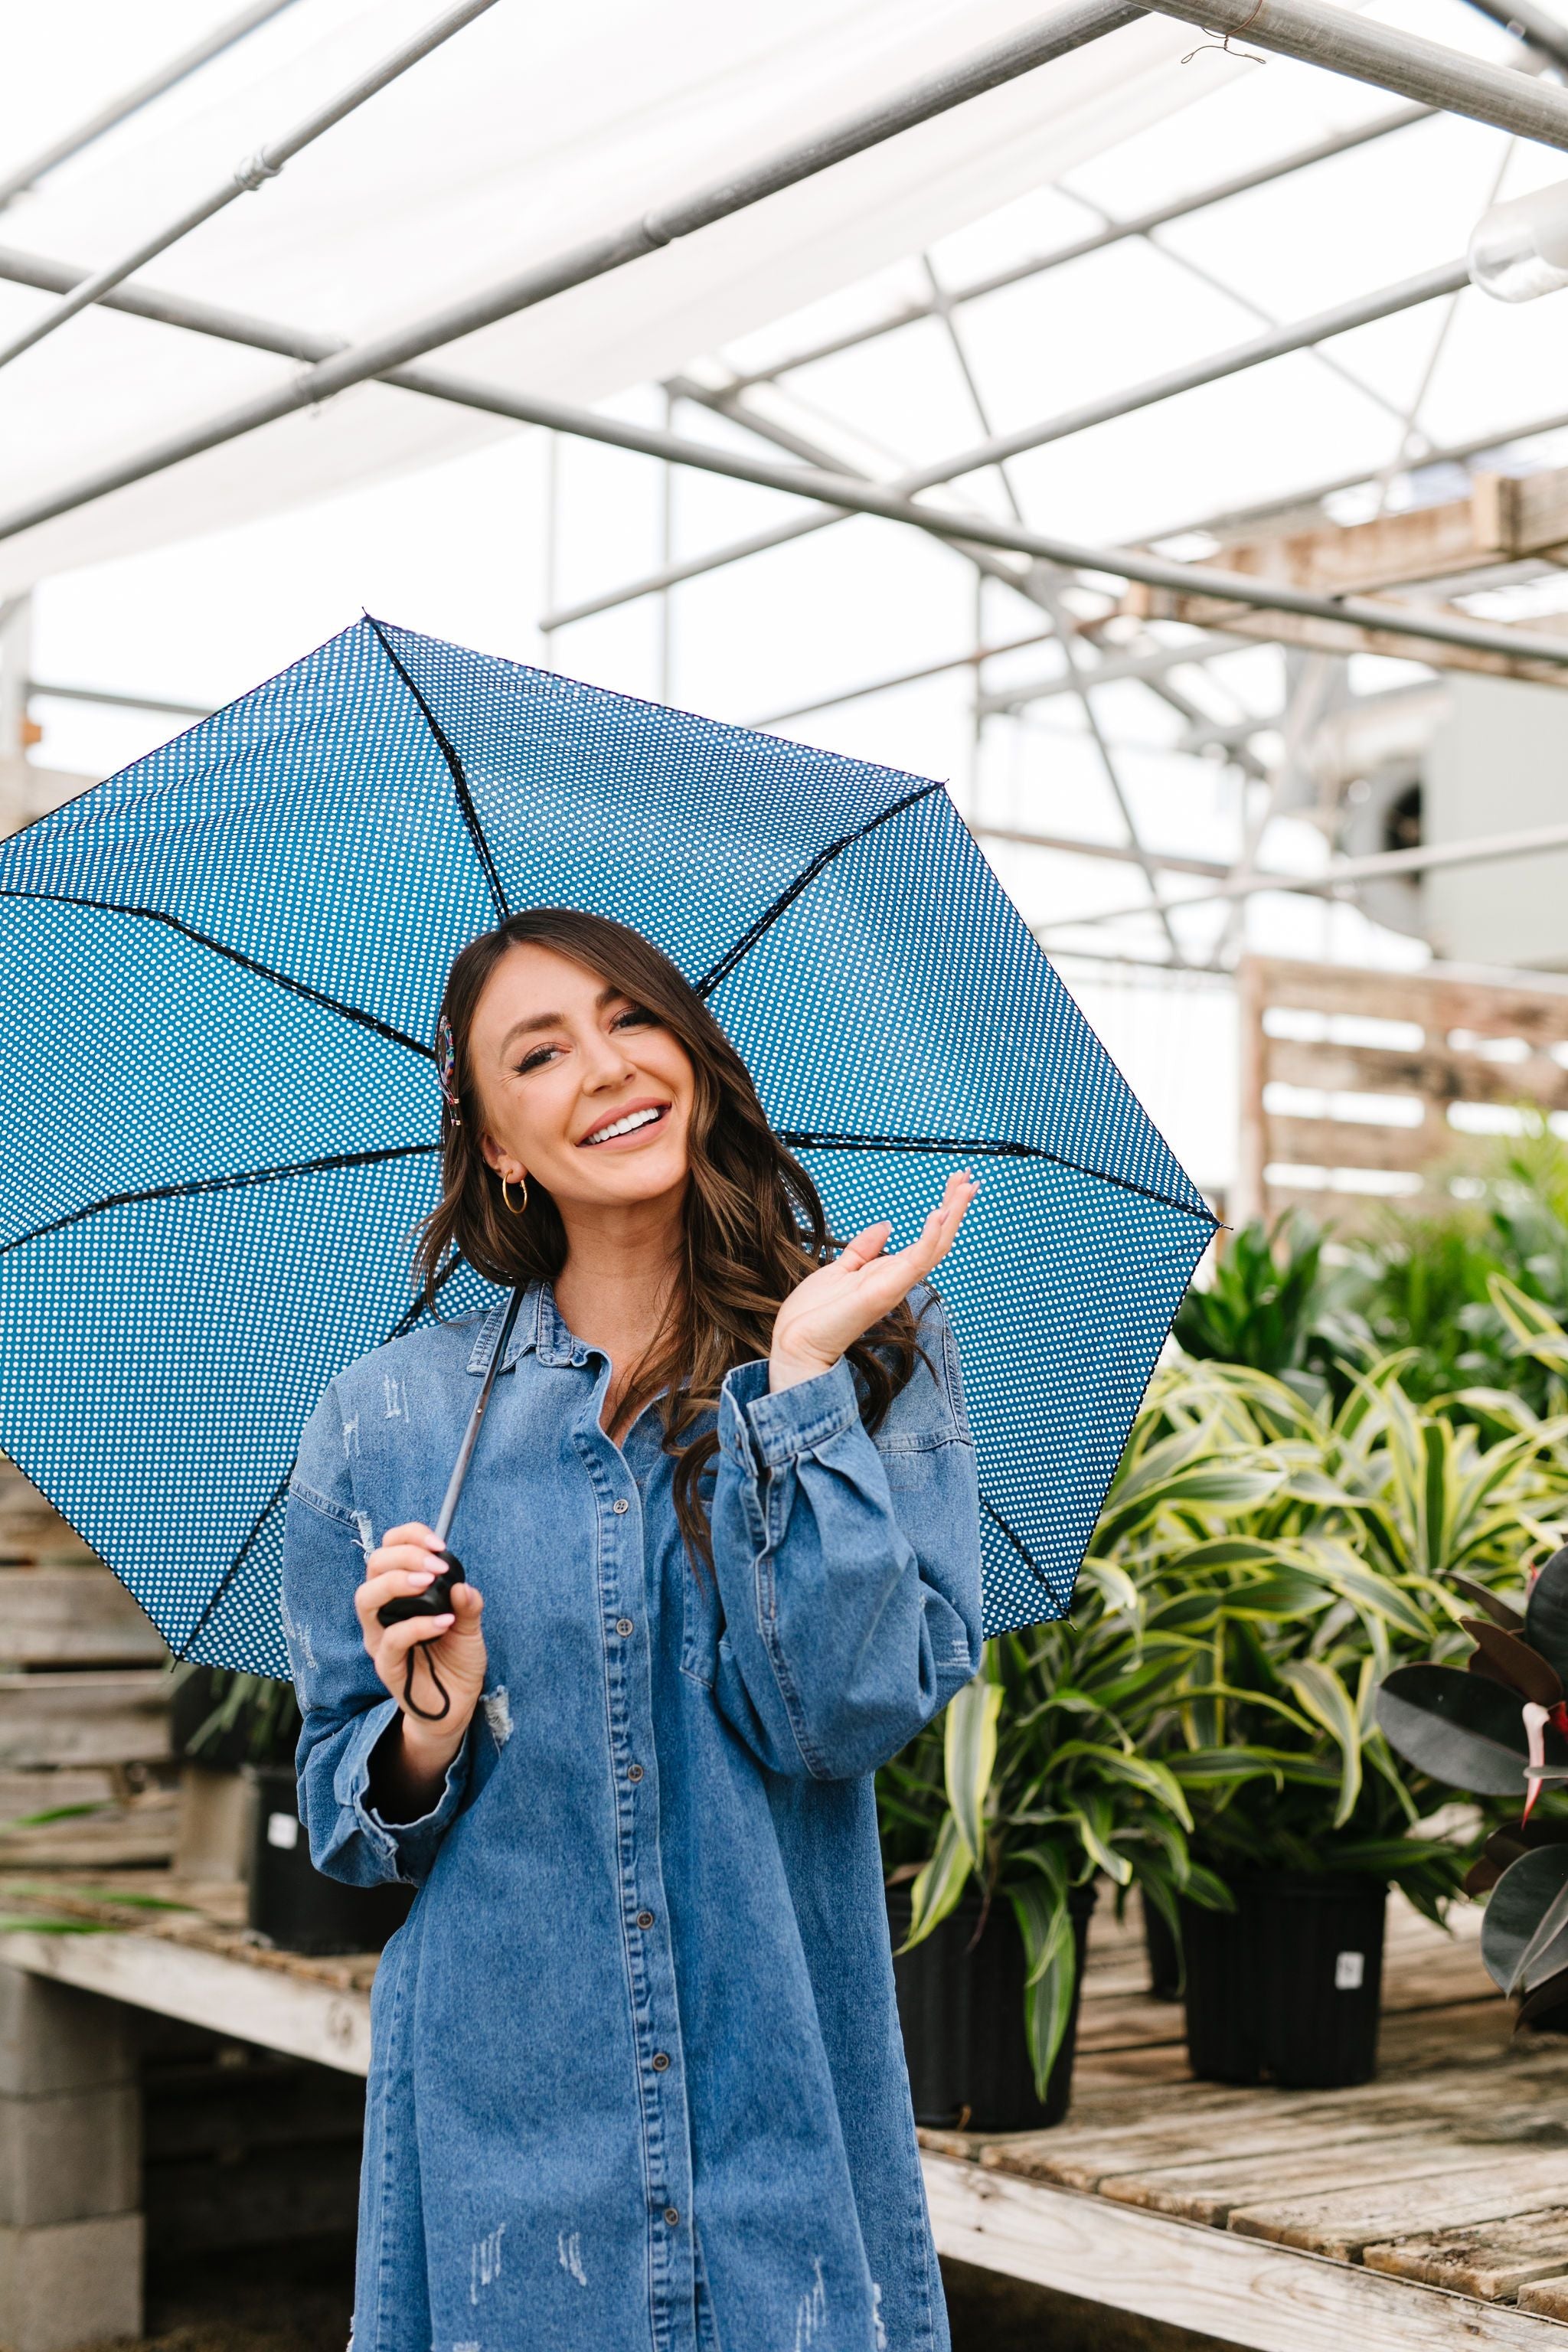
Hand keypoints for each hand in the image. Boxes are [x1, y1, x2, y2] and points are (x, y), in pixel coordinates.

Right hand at [354, 1521, 486, 1807]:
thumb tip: (462, 1586)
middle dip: (405, 1555)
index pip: (388, 1551)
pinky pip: (392, 1639)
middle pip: (373, 1566)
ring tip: (429, 1582)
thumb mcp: (470, 1625)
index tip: (438, 1543)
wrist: (457, 1705)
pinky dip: (418, 1625)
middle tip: (437, 1565)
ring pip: (366, 1598)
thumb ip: (468, 1603)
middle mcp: (384, 1612)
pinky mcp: (386, 1665)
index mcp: (400, 1593)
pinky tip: (443, 1622)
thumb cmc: (457, 1660)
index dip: (409, 1537)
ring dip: (397, 1582)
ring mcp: (381, 1638)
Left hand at [769, 1170, 977, 1392]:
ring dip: (952, 1215)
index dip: (943, 1211)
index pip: (926, 1240)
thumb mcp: (840, 1269)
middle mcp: (898, 1280)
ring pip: (936, 1248)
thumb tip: (886, 1227)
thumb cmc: (813, 1315)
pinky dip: (930, 1237)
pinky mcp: (883, 1293)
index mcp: (889, 1274)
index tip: (954, 1183)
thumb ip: (864, 1249)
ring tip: (965, 1187)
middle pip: (939, 1241)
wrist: (794, 1344)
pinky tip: (938, 1214)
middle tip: (969, 1178)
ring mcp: (894, 1286)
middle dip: (955, 1208)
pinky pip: (915, 1262)